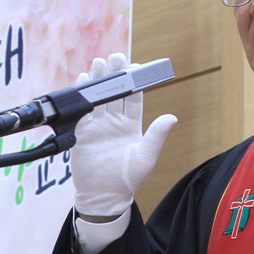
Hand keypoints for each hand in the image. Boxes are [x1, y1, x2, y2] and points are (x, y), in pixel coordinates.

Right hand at [71, 53, 176, 217]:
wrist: (104, 196)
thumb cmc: (128, 179)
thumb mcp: (146, 157)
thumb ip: (157, 136)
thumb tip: (172, 117)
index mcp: (132, 125)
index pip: (133, 98)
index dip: (134, 82)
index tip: (134, 67)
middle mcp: (114, 122)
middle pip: (114, 93)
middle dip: (114, 75)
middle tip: (114, 57)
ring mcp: (98, 126)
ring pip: (97, 98)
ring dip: (97, 81)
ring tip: (97, 64)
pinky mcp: (81, 132)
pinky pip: (81, 111)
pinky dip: (81, 96)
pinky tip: (81, 82)